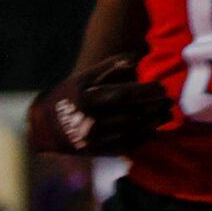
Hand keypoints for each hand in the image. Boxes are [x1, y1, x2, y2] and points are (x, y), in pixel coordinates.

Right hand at [29, 54, 170, 154]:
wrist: (42, 127)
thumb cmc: (66, 97)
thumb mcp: (81, 78)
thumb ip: (108, 68)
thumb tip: (135, 59)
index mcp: (87, 98)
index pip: (123, 94)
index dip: (145, 91)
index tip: (162, 87)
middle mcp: (91, 119)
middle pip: (131, 113)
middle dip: (153, 107)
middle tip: (168, 101)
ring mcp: (94, 137)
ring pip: (131, 131)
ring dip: (152, 123)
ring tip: (165, 115)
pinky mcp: (96, 151)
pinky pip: (124, 146)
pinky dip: (141, 138)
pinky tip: (152, 131)